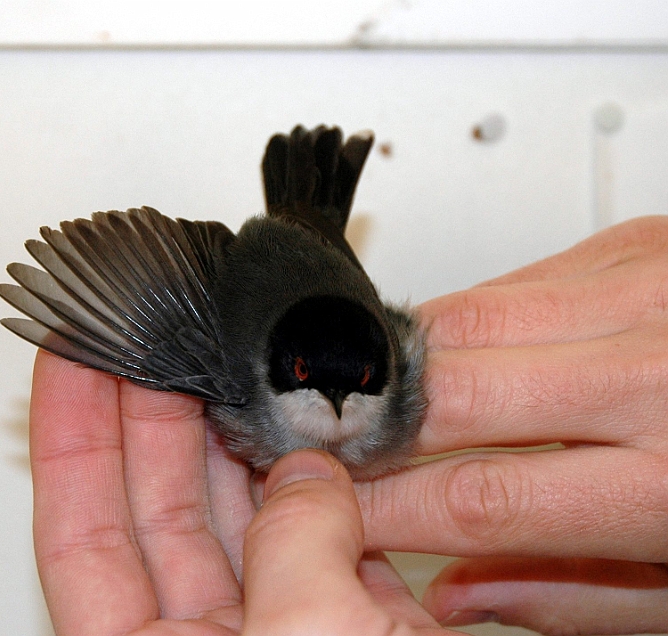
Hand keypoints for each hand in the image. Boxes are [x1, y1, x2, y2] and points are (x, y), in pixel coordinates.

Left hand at [30, 351, 459, 634]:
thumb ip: (296, 553)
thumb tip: (315, 480)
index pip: (80, 530)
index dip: (72, 433)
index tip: (72, 354)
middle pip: (156, 507)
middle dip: (152, 412)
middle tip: (154, 337)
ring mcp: (278, 635)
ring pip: (240, 513)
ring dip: (235, 437)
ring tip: (224, 359)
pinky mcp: (348, 628)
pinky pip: (320, 535)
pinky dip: (318, 482)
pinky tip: (309, 430)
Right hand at [357, 216, 667, 633]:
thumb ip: (572, 594)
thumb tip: (456, 593)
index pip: (477, 496)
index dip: (382, 506)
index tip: (336, 508)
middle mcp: (656, 368)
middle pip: (446, 387)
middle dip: (366, 421)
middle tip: (329, 444)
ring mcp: (642, 286)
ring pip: (456, 317)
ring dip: (400, 367)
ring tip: (380, 405)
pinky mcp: (629, 242)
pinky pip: (500, 282)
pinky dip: (458, 324)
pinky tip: (458, 358)